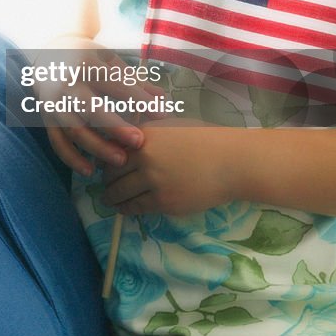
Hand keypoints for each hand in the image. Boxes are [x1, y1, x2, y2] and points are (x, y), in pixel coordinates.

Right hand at [33, 35, 162, 175]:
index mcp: (87, 64)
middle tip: (139, 142)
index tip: (161, 116)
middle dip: (116, 127)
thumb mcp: (109, 60)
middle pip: (92, 109)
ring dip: (97, 147)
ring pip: (75, 130)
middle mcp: (68, 83)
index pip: (116, 85)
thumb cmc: (86, 57)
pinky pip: (57, 142)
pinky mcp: (46, 118)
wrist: (46, 53)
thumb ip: (134, 81)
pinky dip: (71, 158)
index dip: (139, 100)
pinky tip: (90, 171)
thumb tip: (163, 99)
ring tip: (121, 160)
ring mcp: (54, 102)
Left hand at [101, 123, 236, 215]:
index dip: (106, 158)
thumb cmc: (205, 139)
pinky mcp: (164, 201)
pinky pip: (137, 207)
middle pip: (111, 172)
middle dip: (106, 181)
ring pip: (120, 193)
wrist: (231, 161)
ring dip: (111, 198)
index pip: (112, 149)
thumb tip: (125, 143)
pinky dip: (126, 209)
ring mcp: (153, 180)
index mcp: (146, 135)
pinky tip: (124, 209)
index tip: (106, 165)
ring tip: (108, 200)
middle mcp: (145, 156)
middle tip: (104, 186)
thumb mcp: (172, 127)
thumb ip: (148, 134)